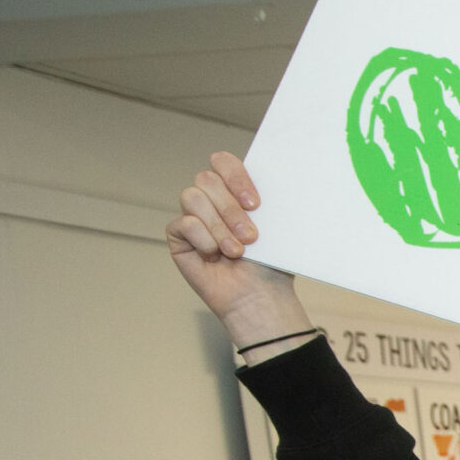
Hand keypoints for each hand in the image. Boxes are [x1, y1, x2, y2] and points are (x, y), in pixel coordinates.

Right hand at [166, 151, 312, 349]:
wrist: (260, 297)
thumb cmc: (271, 265)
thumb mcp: (277, 228)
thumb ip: (270, 200)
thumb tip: (281, 177)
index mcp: (235, 192)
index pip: (223, 162)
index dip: (235, 176)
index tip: (255, 204)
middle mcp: (211, 200)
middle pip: (206, 179)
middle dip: (230, 209)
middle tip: (251, 237)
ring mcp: (193, 216)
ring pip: (193, 198)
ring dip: (219, 227)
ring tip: (237, 251)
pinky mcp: (178, 236)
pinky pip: (184, 223)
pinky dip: (204, 240)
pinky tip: (215, 256)